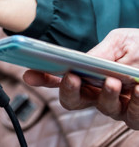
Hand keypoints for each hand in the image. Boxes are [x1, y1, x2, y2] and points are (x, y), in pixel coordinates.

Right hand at [24, 29, 138, 128]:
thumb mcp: (123, 41)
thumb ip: (103, 51)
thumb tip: (86, 62)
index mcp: (90, 74)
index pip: (61, 78)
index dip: (43, 78)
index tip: (29, 74)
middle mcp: (101, 93)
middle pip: (74, 101)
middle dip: (68, 91)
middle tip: (72, 78)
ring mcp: (120, 106)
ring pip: (104, 109)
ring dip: (107, 95)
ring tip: (114, 80)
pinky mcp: (138, 115)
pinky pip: (133, 117)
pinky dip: (136, 102)